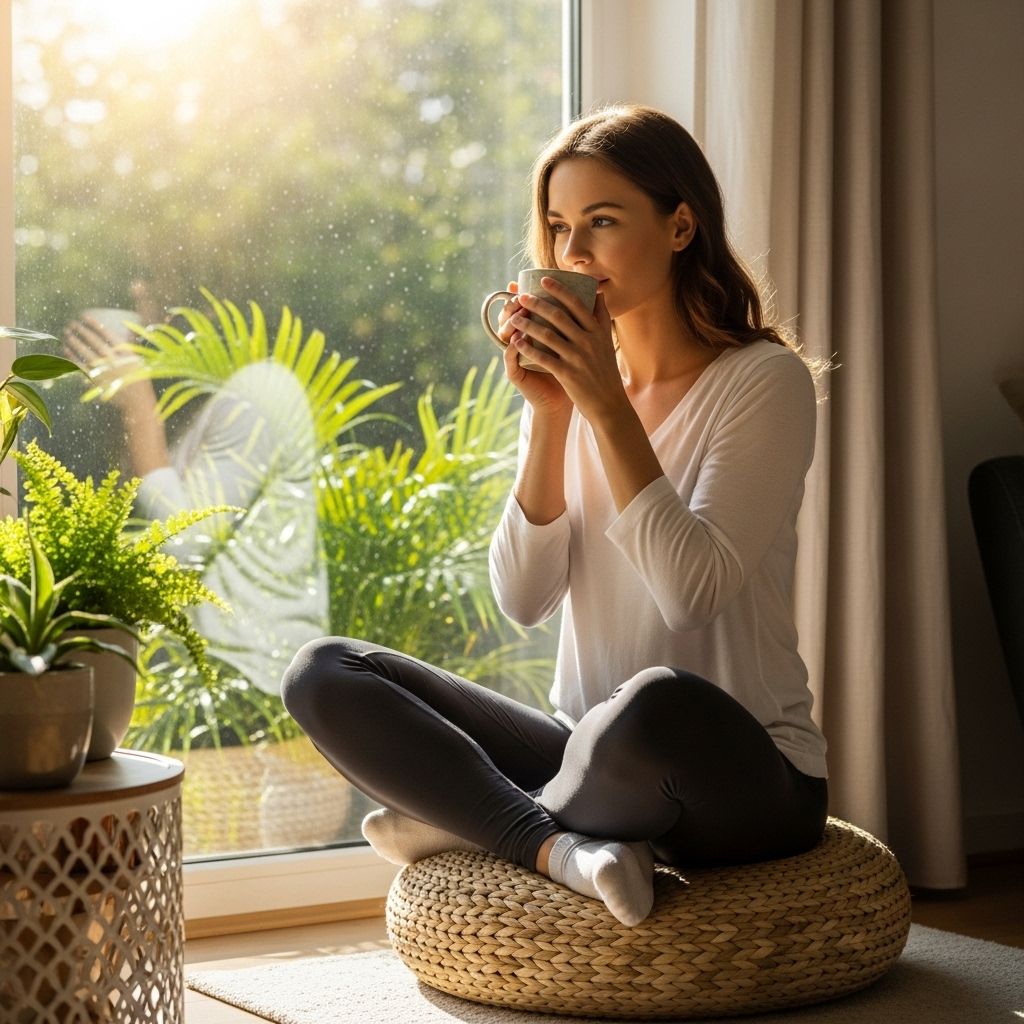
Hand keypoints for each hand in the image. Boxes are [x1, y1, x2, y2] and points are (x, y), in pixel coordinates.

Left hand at [63, 316, 146, 411]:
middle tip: (72, 323)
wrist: (137, 401)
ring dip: (75, 342)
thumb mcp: (138, 360)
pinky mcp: (97, 381)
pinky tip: (66, 349)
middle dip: (83, 331)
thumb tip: (121, 326)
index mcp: (127, 355)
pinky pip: (81, 366)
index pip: (109, 336)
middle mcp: (116, 362)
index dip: (95, 325)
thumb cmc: (138, 378)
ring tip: (67, 333)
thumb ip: (128, 346)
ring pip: (86, 353)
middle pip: (96, 342)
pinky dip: (73, 357)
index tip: (85, 317)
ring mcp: (106, 372)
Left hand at [509, 277, 627, 425]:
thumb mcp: (607, 342)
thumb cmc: (605, 372)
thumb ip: (601, 317)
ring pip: (547, 335)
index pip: (577, 303)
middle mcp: (589, 341)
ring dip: (527, 324)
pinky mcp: (568, 374)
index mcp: (598, 331)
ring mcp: (578, 358)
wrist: (609, 404)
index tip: (544, 279)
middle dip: (537, 303)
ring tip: (513, 318)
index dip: (559, 289)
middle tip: (521, 296)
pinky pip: (543, 358)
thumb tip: (598, 292)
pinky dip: (528, 349)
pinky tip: (516, 343)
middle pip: (559, 316)